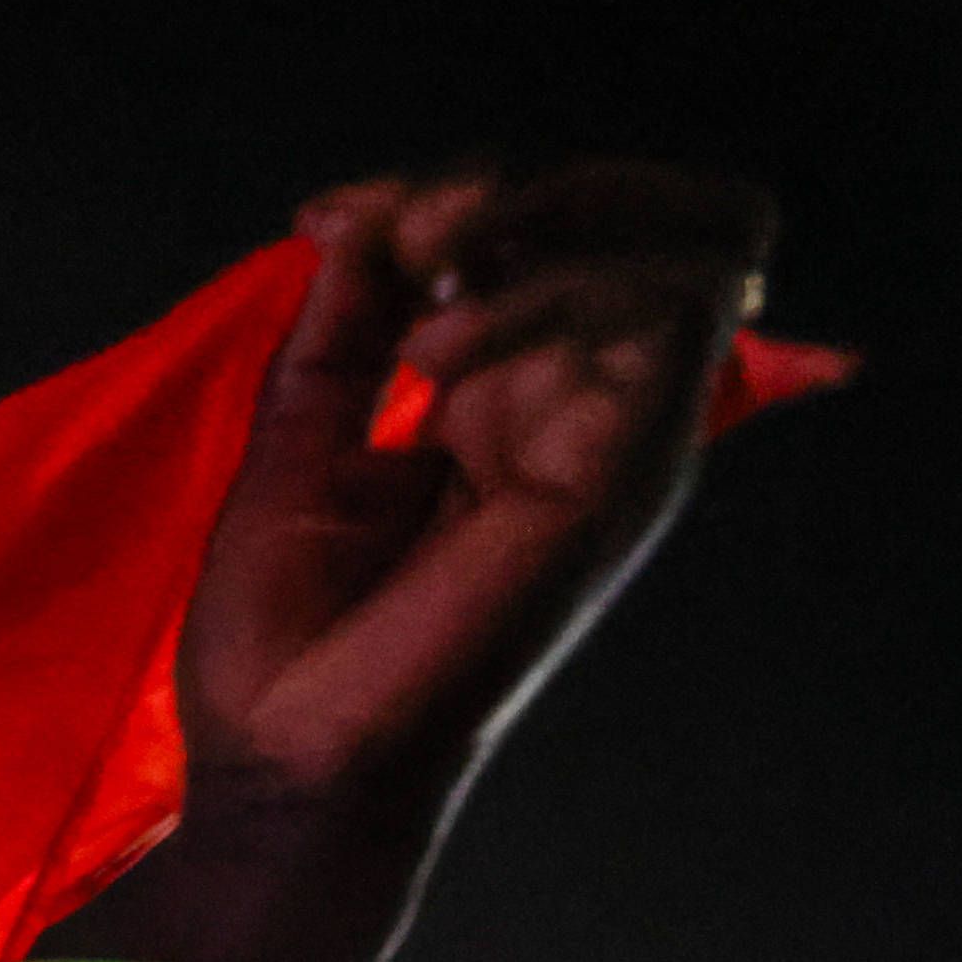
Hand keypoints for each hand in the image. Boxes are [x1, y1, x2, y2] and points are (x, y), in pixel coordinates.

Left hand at [60, 165, 767, 961]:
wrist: (286, 771)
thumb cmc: (285, 648)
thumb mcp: (298, 441)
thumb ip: (345, 326)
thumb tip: (366, 216)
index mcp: (502, 408)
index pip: (538, 241)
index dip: (439, 200)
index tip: (329, 222)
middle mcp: (578, 417)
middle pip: (630, 220)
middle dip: (510, 190)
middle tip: (402, 232)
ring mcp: (615, 447)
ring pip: (676, 245)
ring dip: (546, 223)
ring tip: (424, 278)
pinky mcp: (625, 478)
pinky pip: (661, 317)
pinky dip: (550, 295)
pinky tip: (436, 356)